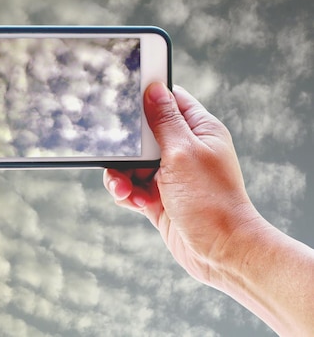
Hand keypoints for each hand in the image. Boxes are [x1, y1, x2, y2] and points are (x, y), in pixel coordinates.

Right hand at [104, 83, 262, 284]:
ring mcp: (169, 175)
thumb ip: (164, 120)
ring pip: (130, 163)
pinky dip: (127, 193)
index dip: (147, 97)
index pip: (170, 101)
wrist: (220, 252)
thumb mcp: (183, 152)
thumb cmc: (211, 200)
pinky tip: (135, 201)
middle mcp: (184, 149)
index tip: (124, 100)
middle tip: (120, 156)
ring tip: (124, 189)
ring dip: (121, 175)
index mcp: (199, 130)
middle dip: (125, 147)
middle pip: (141, 134)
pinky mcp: (158, 197)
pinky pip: (130, 187)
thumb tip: (154, 88)